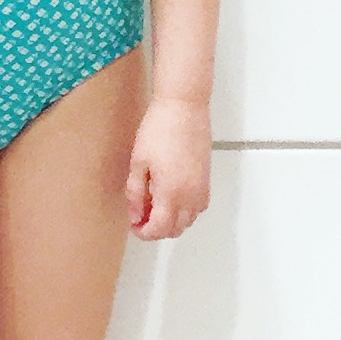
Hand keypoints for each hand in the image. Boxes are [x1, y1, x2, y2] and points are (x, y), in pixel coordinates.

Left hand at [125, 96, 210, 239]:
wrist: (184, 107)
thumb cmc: (160, 129)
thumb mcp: (138, 163)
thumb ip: (136, 194)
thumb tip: (136, 216)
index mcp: (171, 193)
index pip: (159, 229)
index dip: (144, 232)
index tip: (134, 224)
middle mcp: (191, 196)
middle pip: (175, 229)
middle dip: (157, 229)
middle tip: (141, 215)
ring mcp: (202, 188)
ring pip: (189, 220)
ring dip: (172, 220)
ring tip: (154, 204)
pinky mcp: (207, 179)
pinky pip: (198, 207)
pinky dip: (185, 210)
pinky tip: (172, 196)